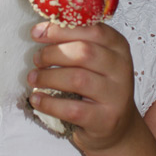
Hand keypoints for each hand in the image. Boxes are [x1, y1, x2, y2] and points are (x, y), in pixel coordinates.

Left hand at [28, 21, 136, 153]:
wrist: (118, 126)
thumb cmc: (98, 85)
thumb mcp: (95, 59)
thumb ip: (75, 41)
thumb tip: (40, 30)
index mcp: (118, 46)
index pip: (92, 29)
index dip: (61, 29)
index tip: (37, 33)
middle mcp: (121, 68)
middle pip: (84, 52)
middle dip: (53, 53)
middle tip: (37, 59)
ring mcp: (116, 96)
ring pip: (78, 79)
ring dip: (48, 77)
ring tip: (33, 78)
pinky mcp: (106, 120)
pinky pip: (73, 109)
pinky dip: (49, 103)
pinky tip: (37, 100)